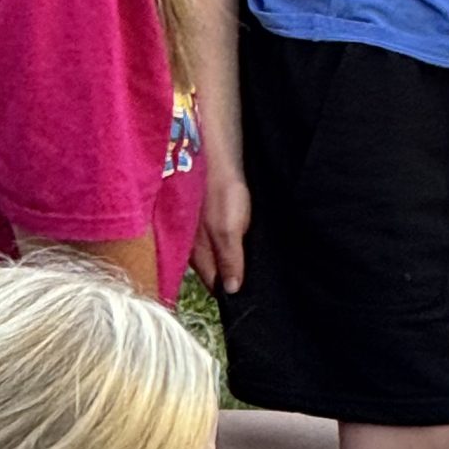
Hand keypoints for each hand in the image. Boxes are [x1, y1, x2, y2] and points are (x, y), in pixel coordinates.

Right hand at [192, 167, 251, 296]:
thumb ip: (230, 260)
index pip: (213, 284)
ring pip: (215, 252)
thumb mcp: (229, 230)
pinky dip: (230, 238)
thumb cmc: (220, 192)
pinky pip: (217, 236)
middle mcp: (192, 247)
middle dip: (230, 274)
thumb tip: (231, 291)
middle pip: (213, 270)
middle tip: (256, 275)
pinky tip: (244, 234)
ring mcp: (197, 231)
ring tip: (254, 257)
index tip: (249, 293)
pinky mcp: (204, 216)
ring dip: (232, 256)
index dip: (230, 290)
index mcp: (197, 255)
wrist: (212, 155)